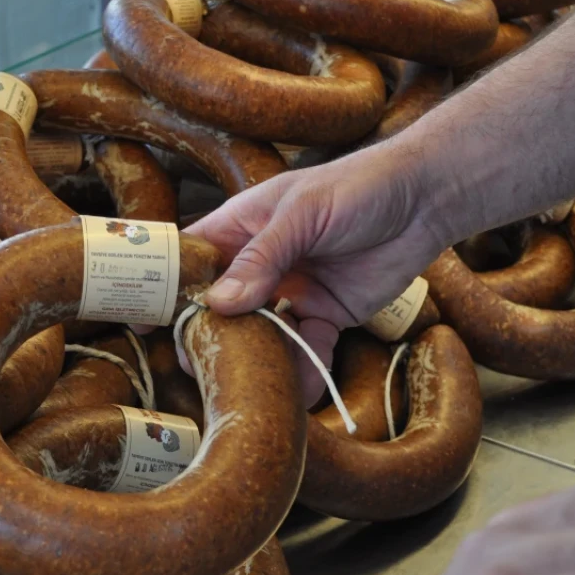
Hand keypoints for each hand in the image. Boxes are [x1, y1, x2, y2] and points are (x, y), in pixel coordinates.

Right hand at [186, 143, 445, 405]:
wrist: (427, 200)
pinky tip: (303, 385)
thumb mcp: (303, 214)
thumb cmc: (359, 187)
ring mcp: (291, 290)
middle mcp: (260, 262)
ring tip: (248, 387)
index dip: (167, 289)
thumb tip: (220, 305)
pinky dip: (303, 368)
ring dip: (255, 361)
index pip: (191, 260)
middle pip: (219, 307)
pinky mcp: (326, 313)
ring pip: (259, 335)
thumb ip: (261, 258)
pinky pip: (305, 348)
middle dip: (211, 337)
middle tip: (201, 367)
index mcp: (241, 227)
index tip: (148, 322)